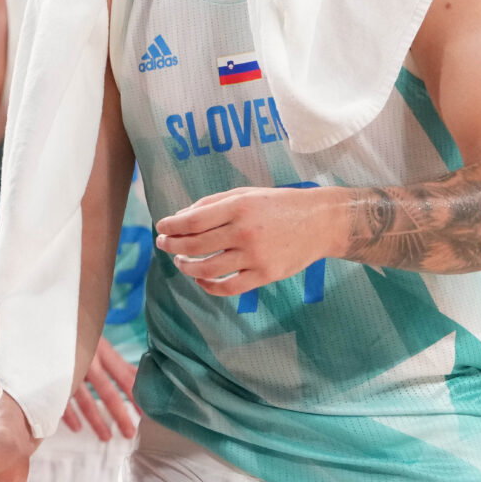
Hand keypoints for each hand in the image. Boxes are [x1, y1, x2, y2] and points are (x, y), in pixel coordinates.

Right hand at [61, 337, 138, 440]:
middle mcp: (88, 361)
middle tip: (129, 434)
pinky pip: (62, 399)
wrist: (49, 319)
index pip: (124, 377)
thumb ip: (118, 363)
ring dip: (96, 420)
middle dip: (119, 415)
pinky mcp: (53, 376)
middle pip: (107, 392)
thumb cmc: (80, 334)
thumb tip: (139, 376)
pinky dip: (69, 415)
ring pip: (85, 399)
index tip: (144, 415)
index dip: (135, 396)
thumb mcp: (101, 344)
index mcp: (103, 352)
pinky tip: (77, 428)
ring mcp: (70, 370)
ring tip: (106, 437)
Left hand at [154, 185, 340, 297]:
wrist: (320, 222)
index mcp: (238, 207)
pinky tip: (201, 279)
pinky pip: (228, 287)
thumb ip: (213, 203)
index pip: (192, 221)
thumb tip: (180, 217)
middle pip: (194, 245)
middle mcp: (244, 232)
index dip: (170, 226)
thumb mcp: (246, 194)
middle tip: (163, 244)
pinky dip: (208, 286)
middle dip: (172, 246)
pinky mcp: (264, 275)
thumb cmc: (279, 204)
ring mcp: (254, 256)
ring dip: (186, 267)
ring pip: (206, 269)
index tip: (160, 228)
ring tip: (180, 262)